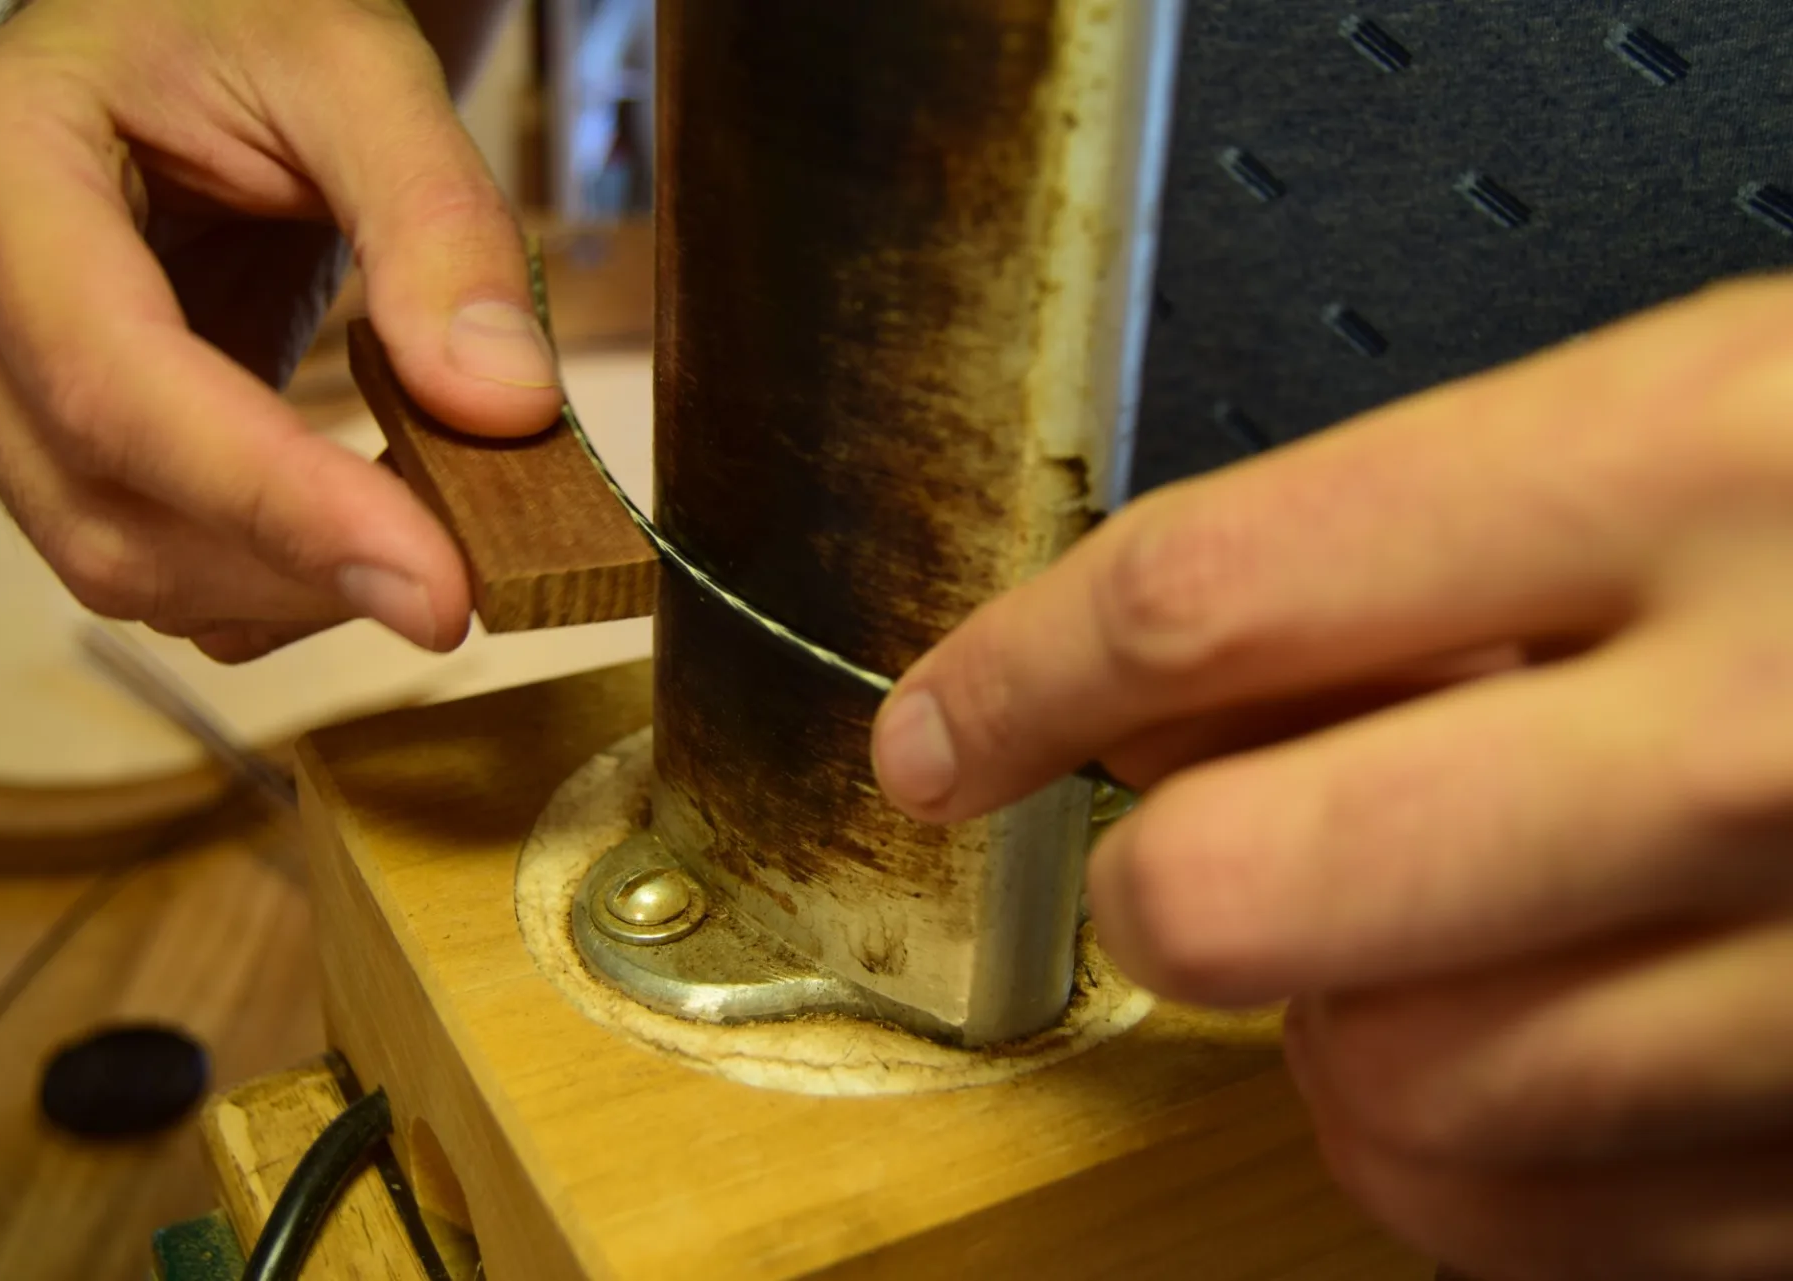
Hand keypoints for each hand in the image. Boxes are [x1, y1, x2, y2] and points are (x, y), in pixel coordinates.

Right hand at [0, 0, 558, 660]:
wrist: (192, 28)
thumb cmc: (251, 18)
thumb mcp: (360, 67)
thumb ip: (439, 221)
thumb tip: (501, 405)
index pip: (118, 386)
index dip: (282, 504)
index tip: (438, 585)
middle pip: (106, 509)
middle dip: (299, 570)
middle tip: (470, 581)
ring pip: (119, 561)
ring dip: (289, 590)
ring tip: (428, 539)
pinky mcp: (44, 437)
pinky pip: (147, 562)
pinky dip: (268, 582)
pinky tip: (359, 533)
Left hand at [872, 277, 1792, 1279]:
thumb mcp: (1718, 414)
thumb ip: (1443, 546)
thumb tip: (1165, 676)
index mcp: (1704, 464)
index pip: (1210, 603)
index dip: (1016, 676)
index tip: (942, 733)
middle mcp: (1764, 740)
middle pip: (1242, 901)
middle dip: (1166, 888)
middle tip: (1196, 853)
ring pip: (1382, 1105)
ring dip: (1340, 1033)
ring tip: (1439, 933)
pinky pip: (1545, 1236)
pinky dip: (1476, 1166)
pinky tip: (1538, 1048)